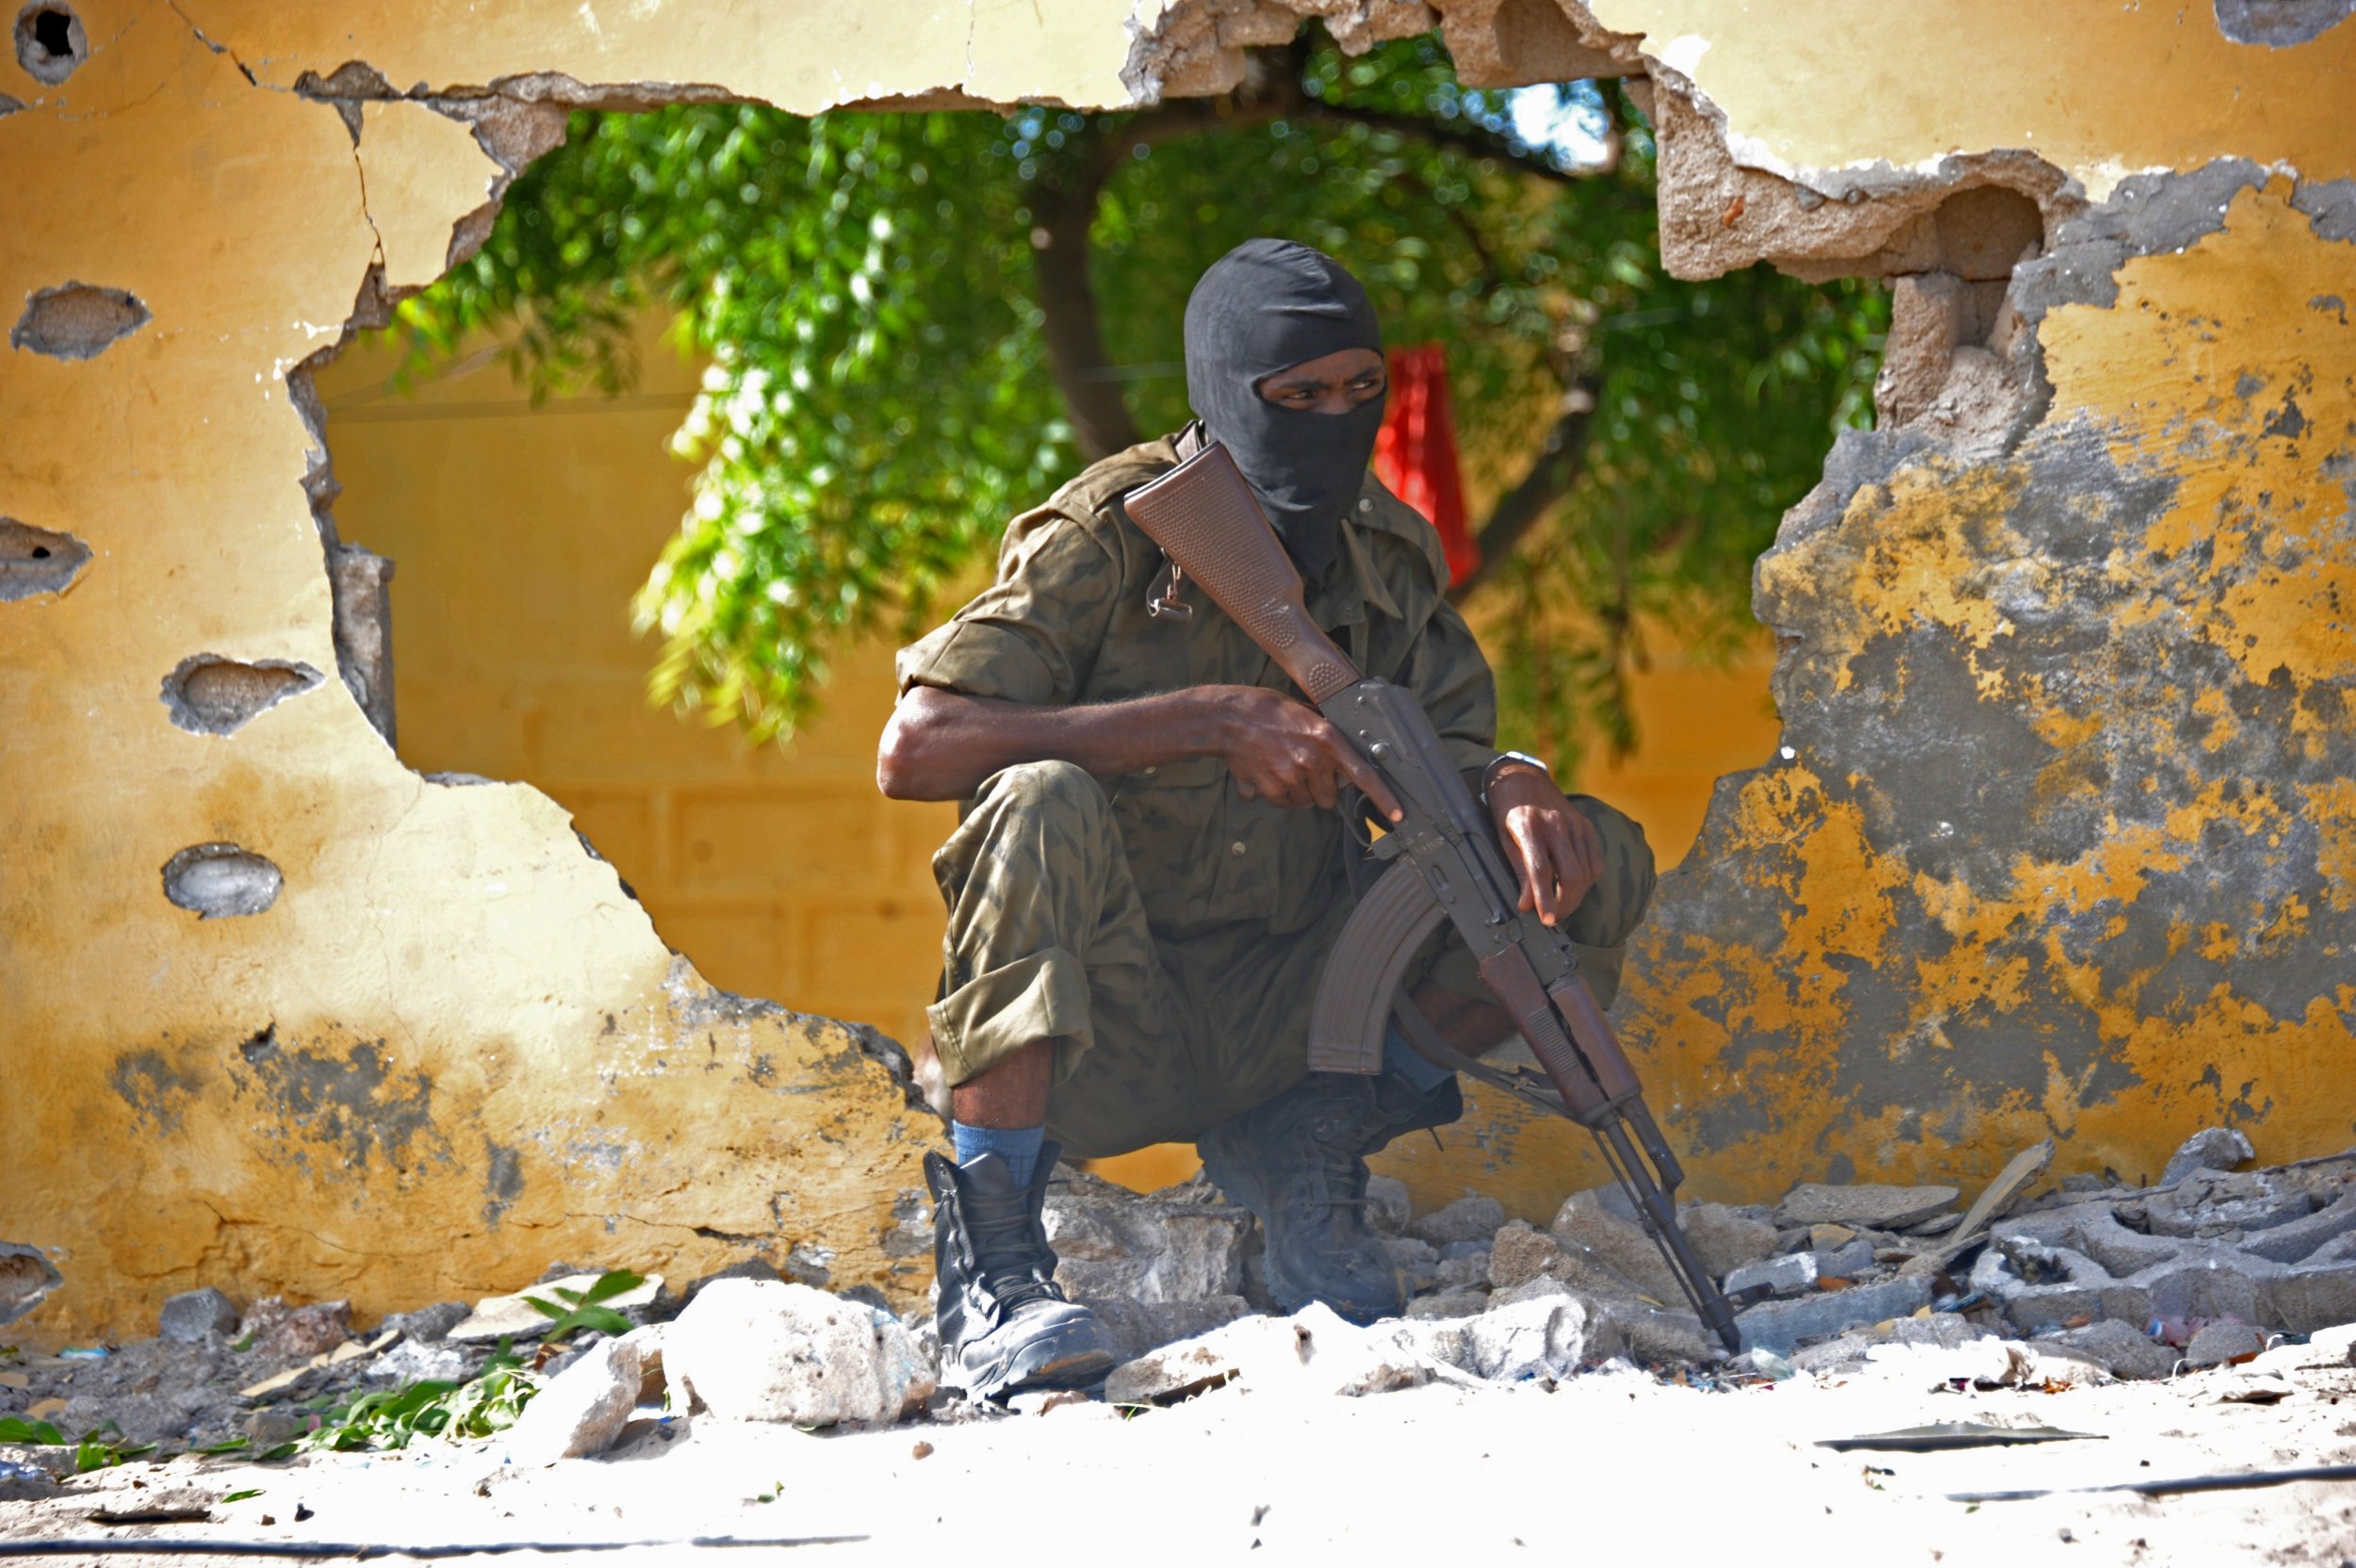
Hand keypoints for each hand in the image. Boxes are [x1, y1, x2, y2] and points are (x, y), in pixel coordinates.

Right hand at [1203, 686, 1402, 819]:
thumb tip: (1341, 763)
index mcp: (1328, 739)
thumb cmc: (1268, 711)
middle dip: (1321, 789)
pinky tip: (1270, 772)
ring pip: (1307, 802)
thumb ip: (1327, 739)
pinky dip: (1280, 794)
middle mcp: (1314, 760)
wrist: (1231, 719)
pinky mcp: (1274, 790)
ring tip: (1283, 767)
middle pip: (1330, 797)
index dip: (1383, 798)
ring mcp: (1293, 777)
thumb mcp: (1307, 715)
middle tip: (1306, 770)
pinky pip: (1286, 804)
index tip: (1397, 815)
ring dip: (1300, 792)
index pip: (1364, 775)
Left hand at [1487, 764, 1600, 926]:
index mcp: (1529, 827)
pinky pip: (1595, 860)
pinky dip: (1587, 879)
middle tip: (1554, 919)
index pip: (1541, 871)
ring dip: (1576, 896)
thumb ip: (1518, 870)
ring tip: (1562, 906)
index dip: (1545, 899)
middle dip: (1565, 904)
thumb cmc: (1507, 810)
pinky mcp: (1586, 825)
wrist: (1522, 777)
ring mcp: (1575, 824)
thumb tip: (1527, 905)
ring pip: (1586, 871)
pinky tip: (1575, 886)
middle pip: (1570, 875)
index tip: (1547, 920)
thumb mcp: (1503, 838)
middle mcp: (1556, 824)